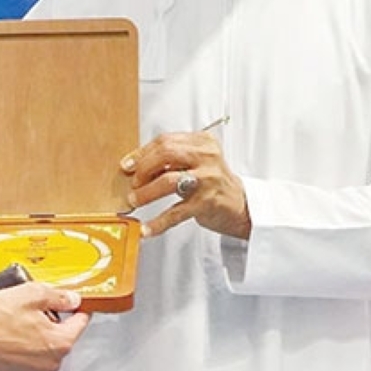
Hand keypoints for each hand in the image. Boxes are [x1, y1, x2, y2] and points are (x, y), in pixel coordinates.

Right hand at [0, 282, 89, 370]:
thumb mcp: (33, 293)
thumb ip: (58, 297)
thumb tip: (72, 299)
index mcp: (59, 343)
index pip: (80, 323)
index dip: (76, 309)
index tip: (73, 304)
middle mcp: (50, 364)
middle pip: (61, 338)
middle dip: (52, 323)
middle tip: (34, 310)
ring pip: (43, 350)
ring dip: (37, 337)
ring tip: (18, 323)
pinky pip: (27, 361)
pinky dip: (23, 349)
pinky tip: (9, 336)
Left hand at [121, 130, 249, 239]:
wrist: (242, 205)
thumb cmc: (213, 181)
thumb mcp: (197, 161)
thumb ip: (172, 158)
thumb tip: (135, 165)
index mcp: (203, 142)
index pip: (165, 141)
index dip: (142, 153)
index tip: (128, 164)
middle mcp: (207, 157)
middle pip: (165, 154)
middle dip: (143, 168)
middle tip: (133, 182)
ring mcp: (207, 179)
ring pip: (168, 181)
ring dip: (146, 192)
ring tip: (135, 200)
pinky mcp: (206, 203)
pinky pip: (176, 213)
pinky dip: (158, 222)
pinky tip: (146, 229)